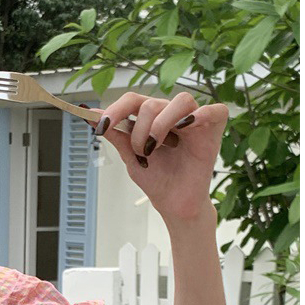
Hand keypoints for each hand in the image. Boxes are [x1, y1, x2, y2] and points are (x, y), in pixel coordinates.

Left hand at [87, 91, 228, 223]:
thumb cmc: (157, 180)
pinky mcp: (213, 130)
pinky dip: (202, 114)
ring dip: (162, 124)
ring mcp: (193, 120)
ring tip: (157, 147)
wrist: (174, 204)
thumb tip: (91, 117)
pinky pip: (214, 111)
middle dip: (140, 130)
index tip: (102, 125)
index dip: (116, 109)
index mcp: (151, 118)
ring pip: (180, 101)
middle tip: (141, 152)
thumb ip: (116, 135)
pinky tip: (188, 126)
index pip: (133, 100)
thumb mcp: (131, 157)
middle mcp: (171, 115)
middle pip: (152, 103)